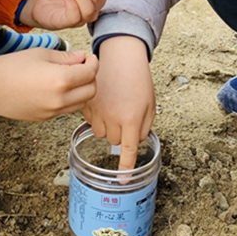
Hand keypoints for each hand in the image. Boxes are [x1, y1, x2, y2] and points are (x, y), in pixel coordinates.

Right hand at [0, 49, 97, 120]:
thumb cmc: (11, 67)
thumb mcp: (41, 54)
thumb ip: (66, 57)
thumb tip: (81, 58)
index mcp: (61, 80)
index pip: (90, 72)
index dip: (94, 63)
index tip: (90, 58)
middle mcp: (60, 99)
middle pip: (91, 91)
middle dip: (91, 78)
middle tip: (84, 67)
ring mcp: (53, 112)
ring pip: (81, 104)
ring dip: (83, 91)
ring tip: (72, 78)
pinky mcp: (45, 118)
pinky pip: (66, 110)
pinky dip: (70, 100)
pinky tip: (59, 89)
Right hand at [82, 36, 155, 169]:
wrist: (120, 55)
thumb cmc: (138, 77)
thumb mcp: (150, 103)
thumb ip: (144, 126)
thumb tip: (136, 141)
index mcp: (132, 117)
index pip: (128, 150)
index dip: (125, 167)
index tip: (123, 180)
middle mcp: (112, 117)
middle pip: (113, 141)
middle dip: (119, 133)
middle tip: (125, 114)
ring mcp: (97, 110)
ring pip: (100, 133)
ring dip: (106, 126)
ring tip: (113, 106)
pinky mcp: (86, 104)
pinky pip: (89, 120)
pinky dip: (95, 115)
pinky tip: (103, 101)